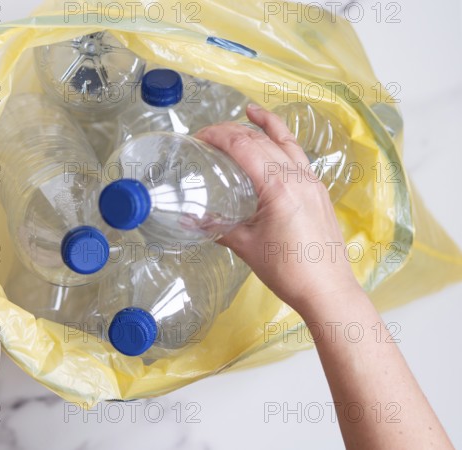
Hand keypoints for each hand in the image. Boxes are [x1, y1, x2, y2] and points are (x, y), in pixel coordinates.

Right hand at [195, 104, 360, 315]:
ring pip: (286, 142)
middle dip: (234, 130)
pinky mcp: (319, 191)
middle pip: (262, 139)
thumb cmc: (288, 271)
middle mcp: (298, 177)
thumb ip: (216, 228)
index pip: (244, 146)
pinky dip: (284, 142)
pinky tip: (277, 143)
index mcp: (278, 187)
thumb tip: (187, 221)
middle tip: (211, 133)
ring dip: (265, 126)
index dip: (218, 135)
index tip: (199, 137)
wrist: (328, 290)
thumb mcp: (246, 247)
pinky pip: (299, 156)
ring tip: (250, 112)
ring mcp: (312, 182)